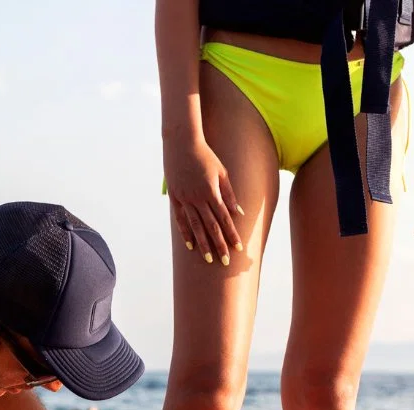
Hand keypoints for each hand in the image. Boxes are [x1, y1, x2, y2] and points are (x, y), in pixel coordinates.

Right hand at [165, 137, 242, 264]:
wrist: (181, 143)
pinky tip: (190, 245)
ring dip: (203, 244)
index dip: (232, 234)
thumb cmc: (205, 156)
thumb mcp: (221, 172)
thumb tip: (238, 213)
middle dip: (219, 245)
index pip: (225, 219)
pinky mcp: (175, 198)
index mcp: (212, 192)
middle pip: (211, 227)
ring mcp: (185, 199)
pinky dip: (185, 233)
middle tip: (225, 262)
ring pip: (195, 226)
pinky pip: (181, 219)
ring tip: (209, 258)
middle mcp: (198, 198)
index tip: (238, 248)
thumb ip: (229, 194)